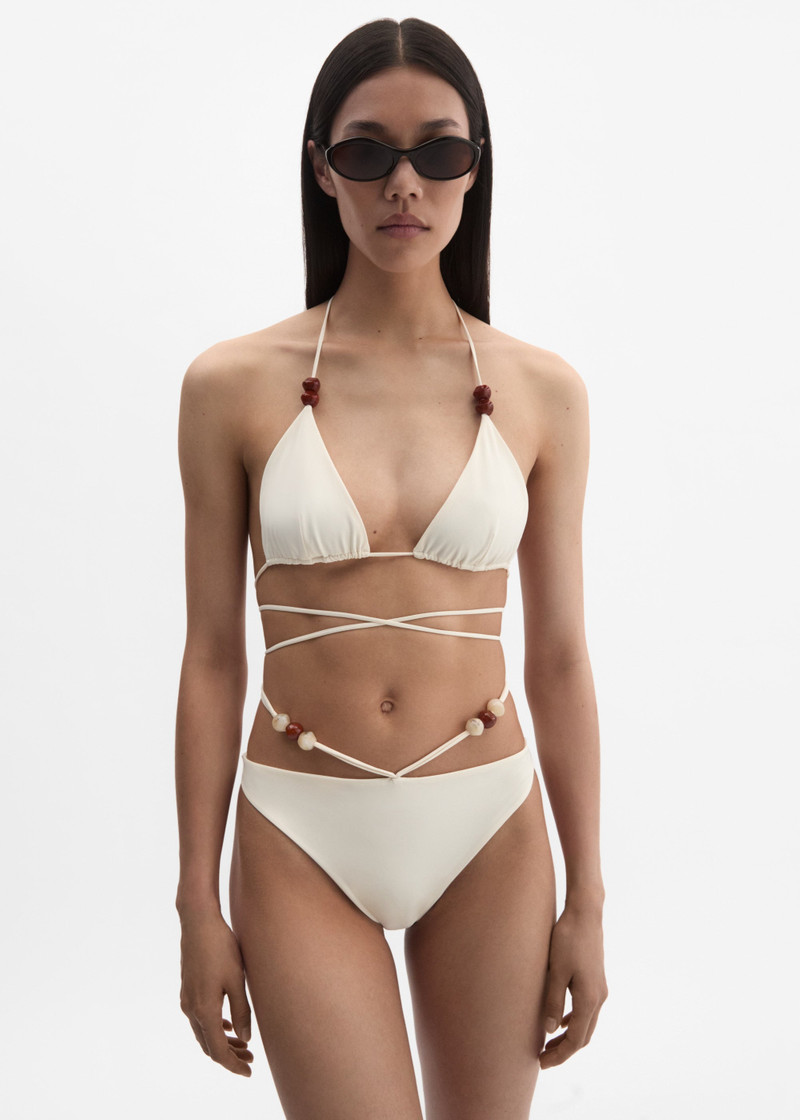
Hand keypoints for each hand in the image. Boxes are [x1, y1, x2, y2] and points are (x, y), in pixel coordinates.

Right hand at [179, 909, 253, 1076]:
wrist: (198, 922)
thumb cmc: (221, 947)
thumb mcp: (237, 980)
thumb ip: (241, 1012)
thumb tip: (245, 1039)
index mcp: (204, 1010)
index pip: (218, 1050)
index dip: (233, 1064)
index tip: (249, 1071)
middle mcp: (191, 1009)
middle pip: (209, 1045)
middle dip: (229, 1056)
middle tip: (251, 1059)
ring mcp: (186, 1000)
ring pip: (204, 1033)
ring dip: (222, 1042)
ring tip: (245, 1045)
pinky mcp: (188, 990)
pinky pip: (199, 1020)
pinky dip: (214, 1028)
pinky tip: (228, 1025)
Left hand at [539, 903, 606, 1068]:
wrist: (585, 913)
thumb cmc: (568, 939)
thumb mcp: (555, 970)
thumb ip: (553, 1001)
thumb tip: (550, 1030)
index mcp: (589, 999)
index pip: (576, 1039)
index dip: (560, 1054)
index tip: (542, 1062)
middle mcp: (599, 997)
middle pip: (584, 1035)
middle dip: (565, 1050)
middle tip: (543, 1058)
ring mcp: (600, 988)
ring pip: (586, 1023)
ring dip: (569, 1036)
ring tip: (549, 1044)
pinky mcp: (596, 980)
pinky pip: (586, 1010)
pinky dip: (574, 1021)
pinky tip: (560, 1020)